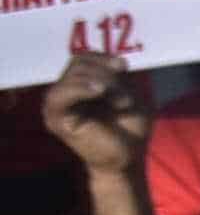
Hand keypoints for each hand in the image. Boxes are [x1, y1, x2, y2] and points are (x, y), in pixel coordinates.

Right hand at [43, 50, 151, 176]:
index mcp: (80, 85)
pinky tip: (99, 91)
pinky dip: (80, 88)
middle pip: (78, 64)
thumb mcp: (128, 94)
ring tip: (121, 103)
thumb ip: (116, 76)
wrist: (128, 157)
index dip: (102, 57)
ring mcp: (57, 104)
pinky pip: (60, 95)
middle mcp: (65, 92)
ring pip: (73, 75)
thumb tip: (112, 60)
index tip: (124, 66)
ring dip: (103, 83)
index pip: (83, 58)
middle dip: (106, 74)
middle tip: (125, 98)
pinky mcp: (55, 118)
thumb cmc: (130, 128)